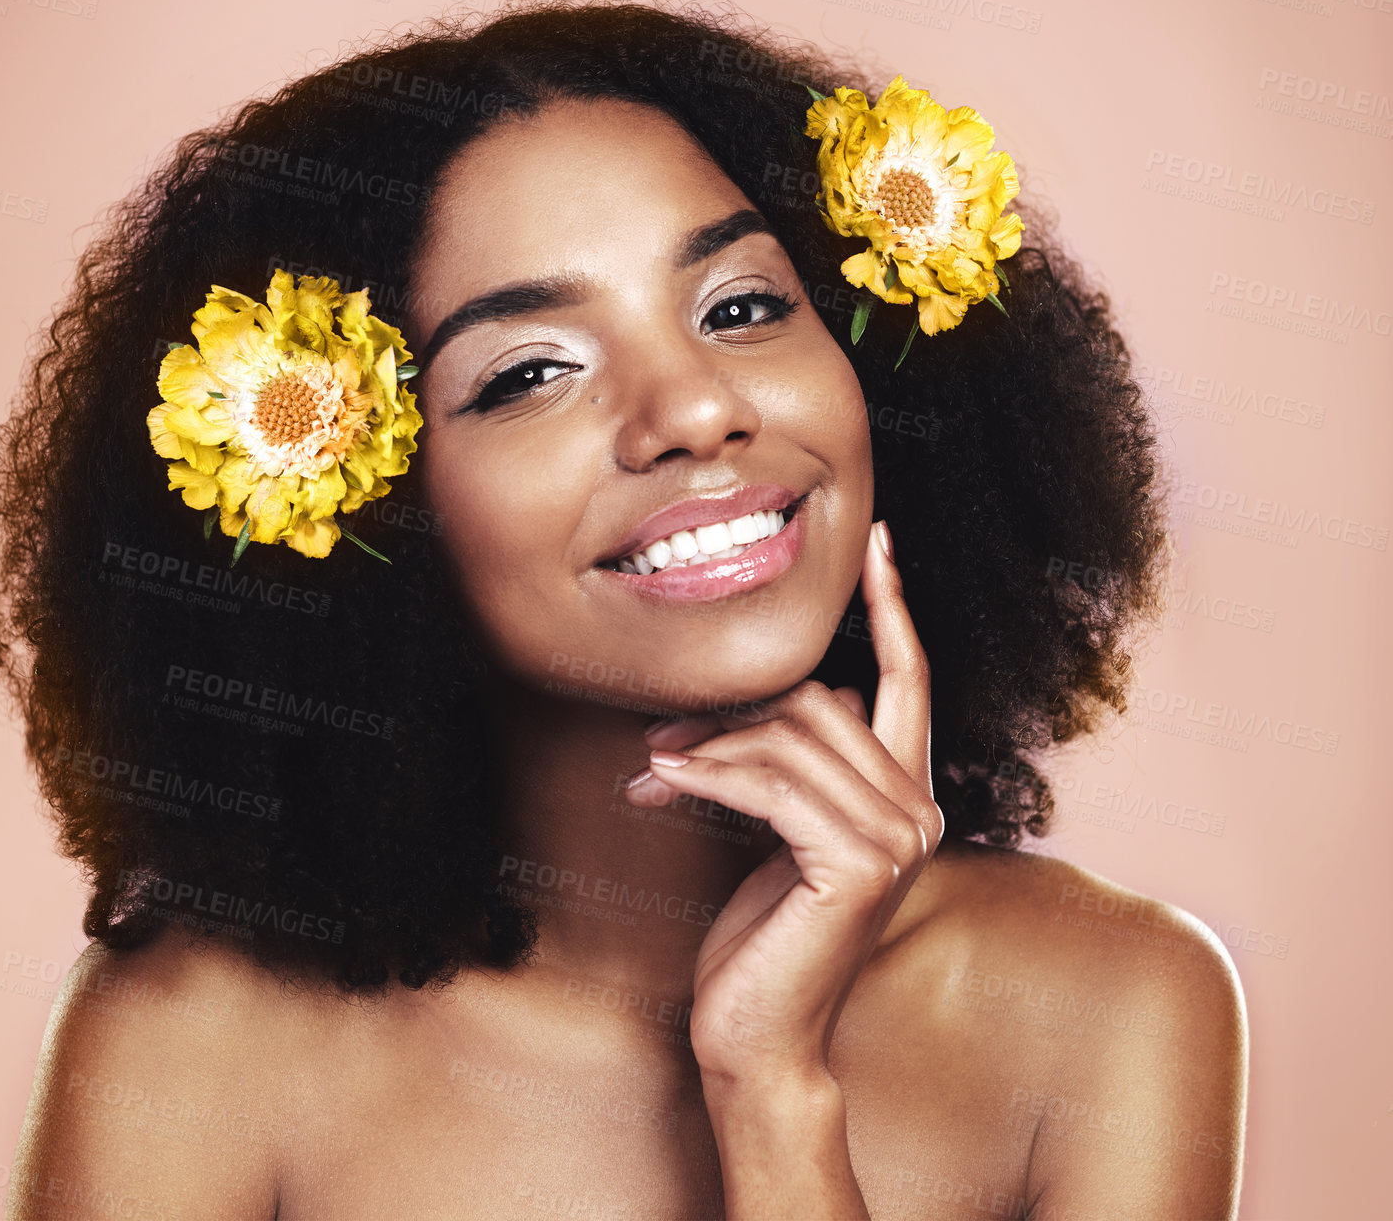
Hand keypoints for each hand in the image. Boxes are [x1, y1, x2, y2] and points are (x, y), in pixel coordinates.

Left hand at [626, 520, 942, 1087]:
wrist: (755, 1033)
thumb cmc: (762, 935)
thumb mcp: (784, 831)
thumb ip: (806, 763)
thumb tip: (813, 690)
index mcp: (909, 795)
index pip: (911, 679)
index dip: (895, 607)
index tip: (880, 541)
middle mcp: (921, 811)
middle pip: (821, 703)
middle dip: (733, 711)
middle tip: (661, 735)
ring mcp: (898, 840)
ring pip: (788, 739)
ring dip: (707, 747)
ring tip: (652, 768)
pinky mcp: (856, 865)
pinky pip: (770, 782)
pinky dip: (708, 775)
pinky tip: (660, 782)